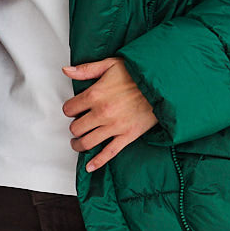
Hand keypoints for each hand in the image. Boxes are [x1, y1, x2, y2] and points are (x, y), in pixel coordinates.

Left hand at [61, 57, 159, 171]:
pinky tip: (90, 166)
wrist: (162, 84)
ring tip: (78, 143)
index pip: (69, 109)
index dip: (69, 110)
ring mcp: (115, 126)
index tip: (73, 110)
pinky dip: (98, 161)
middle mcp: (102, 113)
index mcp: (95, 94)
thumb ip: (86, 69)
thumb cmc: (137, 73)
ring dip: (79, 144)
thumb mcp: (110, 64)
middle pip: (76, 128)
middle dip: (74, 127)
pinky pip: (109, 153)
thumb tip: (67, 71)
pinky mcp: (127, 136)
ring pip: (87, 142)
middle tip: (78, 125)